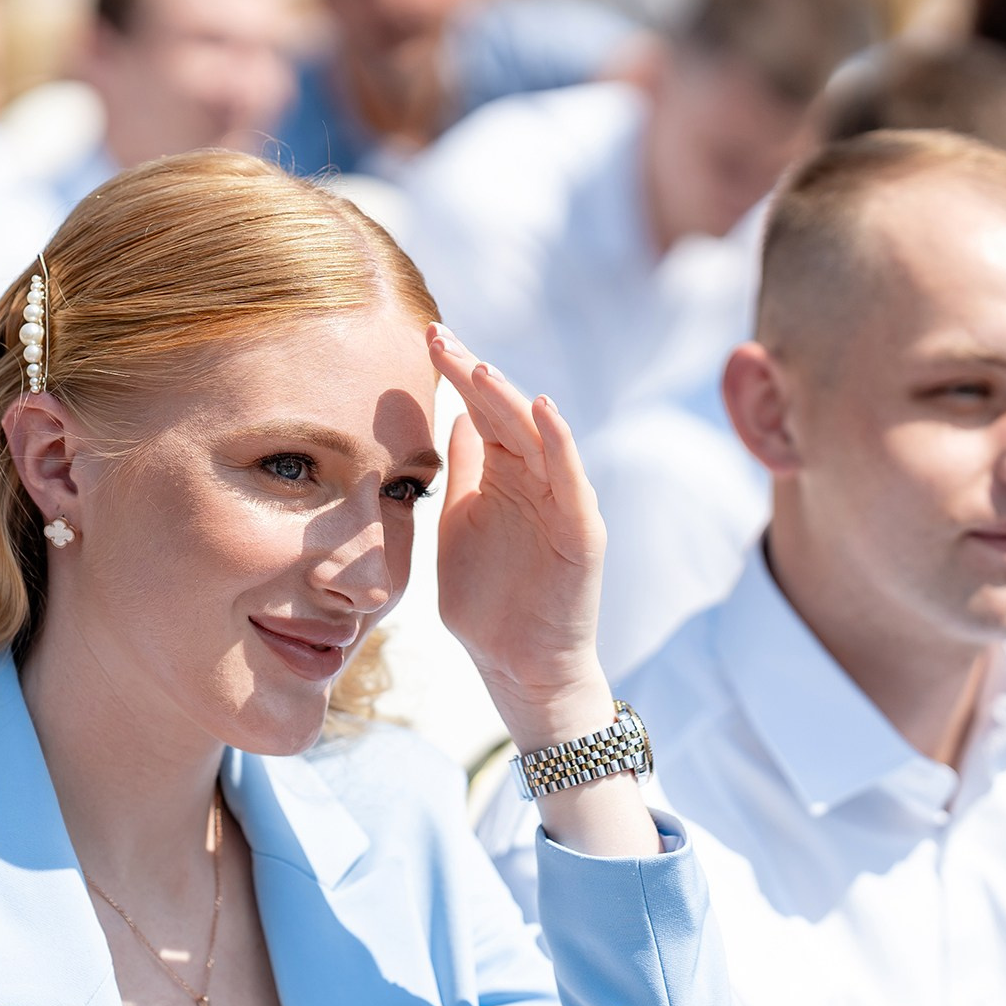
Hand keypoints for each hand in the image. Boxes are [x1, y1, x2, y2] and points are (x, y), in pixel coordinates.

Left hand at [427, 326, 609, 745]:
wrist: (519, 667)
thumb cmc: (488, 604)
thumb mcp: (460, 527)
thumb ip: (463, 475)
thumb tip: (455, 418)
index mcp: (503, 477)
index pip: (480, 412)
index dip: (456, 375)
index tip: (425, 338)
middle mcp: (535, 480)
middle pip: (505, 414)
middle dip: (473, 375)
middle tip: (440, 338)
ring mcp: (560, 502)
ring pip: (538, 438)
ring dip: (510, 400)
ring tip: (480, 368)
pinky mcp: (580, 531)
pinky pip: (571, 479)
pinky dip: (560, 443)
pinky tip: (542, 410)